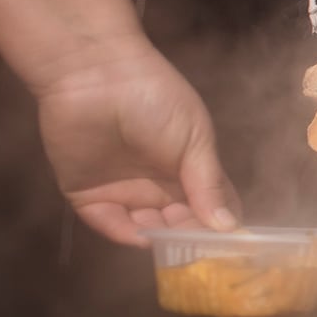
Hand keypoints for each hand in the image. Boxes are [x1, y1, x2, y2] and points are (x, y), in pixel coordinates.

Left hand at [34, 38, 241, 245]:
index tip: (227, 241)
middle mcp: (157, 182)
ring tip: (165, 232)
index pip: (211, 206)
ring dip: (158, 236)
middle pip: (179, 223)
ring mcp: (123, 189)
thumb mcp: (194, 139)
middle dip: (188, 235)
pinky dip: (124, 233)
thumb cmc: (155, 97)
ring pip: (145, 228)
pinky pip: (107, 222)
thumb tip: (229, 227)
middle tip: (194, 242)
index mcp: (188, 167)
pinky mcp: (88, 193)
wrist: (95, 75)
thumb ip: (209, 184)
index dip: (220, 224)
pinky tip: (140, 234)